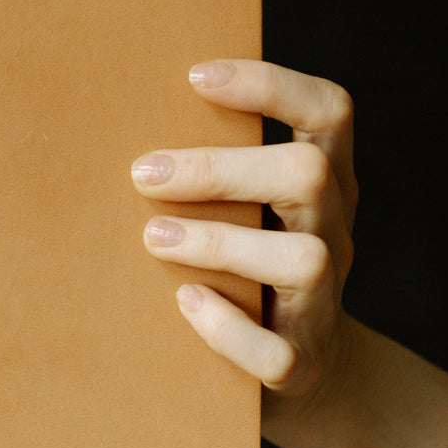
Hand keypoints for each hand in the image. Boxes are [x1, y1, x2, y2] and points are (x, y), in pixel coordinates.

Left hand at [130, 60, 357, 426]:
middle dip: (221, 168)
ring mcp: (323, 302)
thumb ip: (213, 170)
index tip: (195, 75)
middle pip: (309, 175)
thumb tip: (114, 121)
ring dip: (219, 242)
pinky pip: (276, 353)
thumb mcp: (245, 209)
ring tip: (153, 238)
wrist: (294, 372)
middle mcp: (333, 233)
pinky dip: (227, 330)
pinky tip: (185, 304)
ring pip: (305, 260)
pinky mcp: (299, 365)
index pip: (327, 111)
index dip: (270, 85)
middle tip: (144, 174)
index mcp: (325, 183)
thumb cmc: (243, 268)